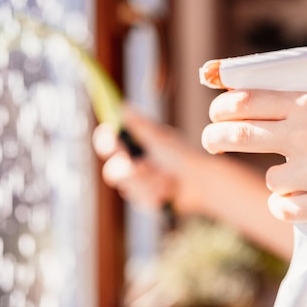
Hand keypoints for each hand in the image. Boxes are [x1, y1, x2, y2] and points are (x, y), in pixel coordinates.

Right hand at [92, 107, 208, 213]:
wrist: (200, 182)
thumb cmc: (181, 155)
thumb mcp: (160, 138)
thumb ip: (139, 125)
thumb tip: (122, 107)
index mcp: (133, 145)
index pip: (108, 142)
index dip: (105, 142)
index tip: (113, 142)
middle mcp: (131, 164)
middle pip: (112, 171)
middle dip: (130, 171)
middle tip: (145, 167)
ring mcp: (137, 183)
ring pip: (128, 187)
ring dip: (150, 182)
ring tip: (168, 179)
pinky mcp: (144, 200)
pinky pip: (141, 200)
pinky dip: (157, 193)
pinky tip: (170, 190)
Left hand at [201, 90, 306, 225]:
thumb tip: (268, 107)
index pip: (246, 100)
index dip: (221, 107)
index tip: (215, 114)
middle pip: (237, 136)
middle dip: (215, 139)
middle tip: (212, 143)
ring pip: (270, 178)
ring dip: (279, 179)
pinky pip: (284, 208)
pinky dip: (289, 206)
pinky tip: (305, 201)